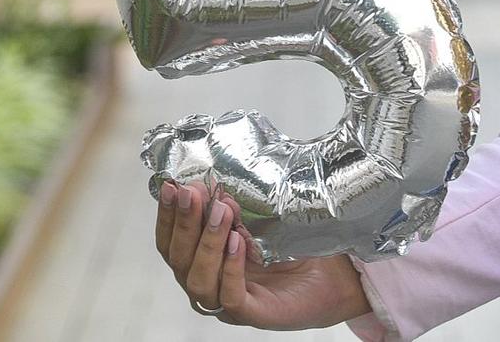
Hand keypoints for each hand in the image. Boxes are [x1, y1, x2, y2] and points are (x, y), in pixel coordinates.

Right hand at [156, 180, 372, 328]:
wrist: (332, 275)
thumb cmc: (291, 249)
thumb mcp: (258, 220)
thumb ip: (234, 211)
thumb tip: (215, 191)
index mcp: (202, 261)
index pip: (170, 242)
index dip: (167, 216)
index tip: (171, 186)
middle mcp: (209, 284)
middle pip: (178, 259)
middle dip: (184, 222)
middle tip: (193, 192)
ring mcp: (228, 303)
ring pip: (198, 280)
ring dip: (207, 242)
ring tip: (223, 211)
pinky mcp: (254, 314)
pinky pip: (231, 297)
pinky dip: (230, 268)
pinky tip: (238, 243)